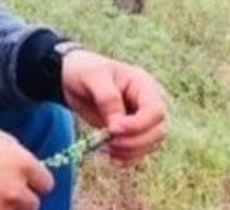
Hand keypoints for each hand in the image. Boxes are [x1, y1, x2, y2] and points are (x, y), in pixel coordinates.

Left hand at [60, 50, 167, 164]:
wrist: (71, 77)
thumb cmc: (83, 70)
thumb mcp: (93, 76)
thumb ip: (108, 98)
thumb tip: (118, 126)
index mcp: (144, 85)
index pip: (156, 111)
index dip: (138, 125)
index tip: (113, 128)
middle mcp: (148, 103)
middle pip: (158, 131)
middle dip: (134, 142)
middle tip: (108, 143)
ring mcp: (142, 119)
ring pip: (151, 144)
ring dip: (130, 152)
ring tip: (104, 148)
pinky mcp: (132, 132)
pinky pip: (140, 151)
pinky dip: (128, 158)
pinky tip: (112, 159)